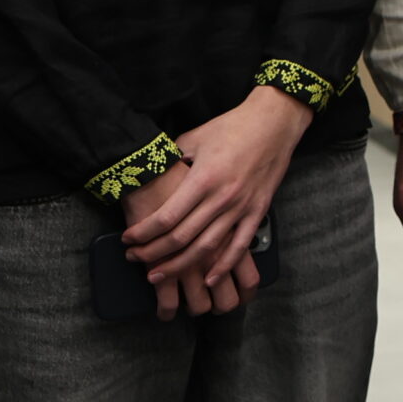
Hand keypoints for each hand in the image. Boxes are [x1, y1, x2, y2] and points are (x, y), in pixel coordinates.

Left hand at [120, 86, 309, 288]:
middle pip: (181, 238)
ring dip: (179, 266)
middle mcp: (221, 198)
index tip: (128, 239)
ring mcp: (242, 207)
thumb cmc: (232, 127)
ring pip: (206, 248)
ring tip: (159, 275)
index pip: (166, 217)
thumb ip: (173, 161)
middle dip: (153, 253)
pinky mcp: (258, 211)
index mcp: (203, 179)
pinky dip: (223, 266)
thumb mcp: (194, 138)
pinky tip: (208, 279)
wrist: (275, 122)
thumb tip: (154, 175)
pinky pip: (239, 246)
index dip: (143, 233)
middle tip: (135, 259)